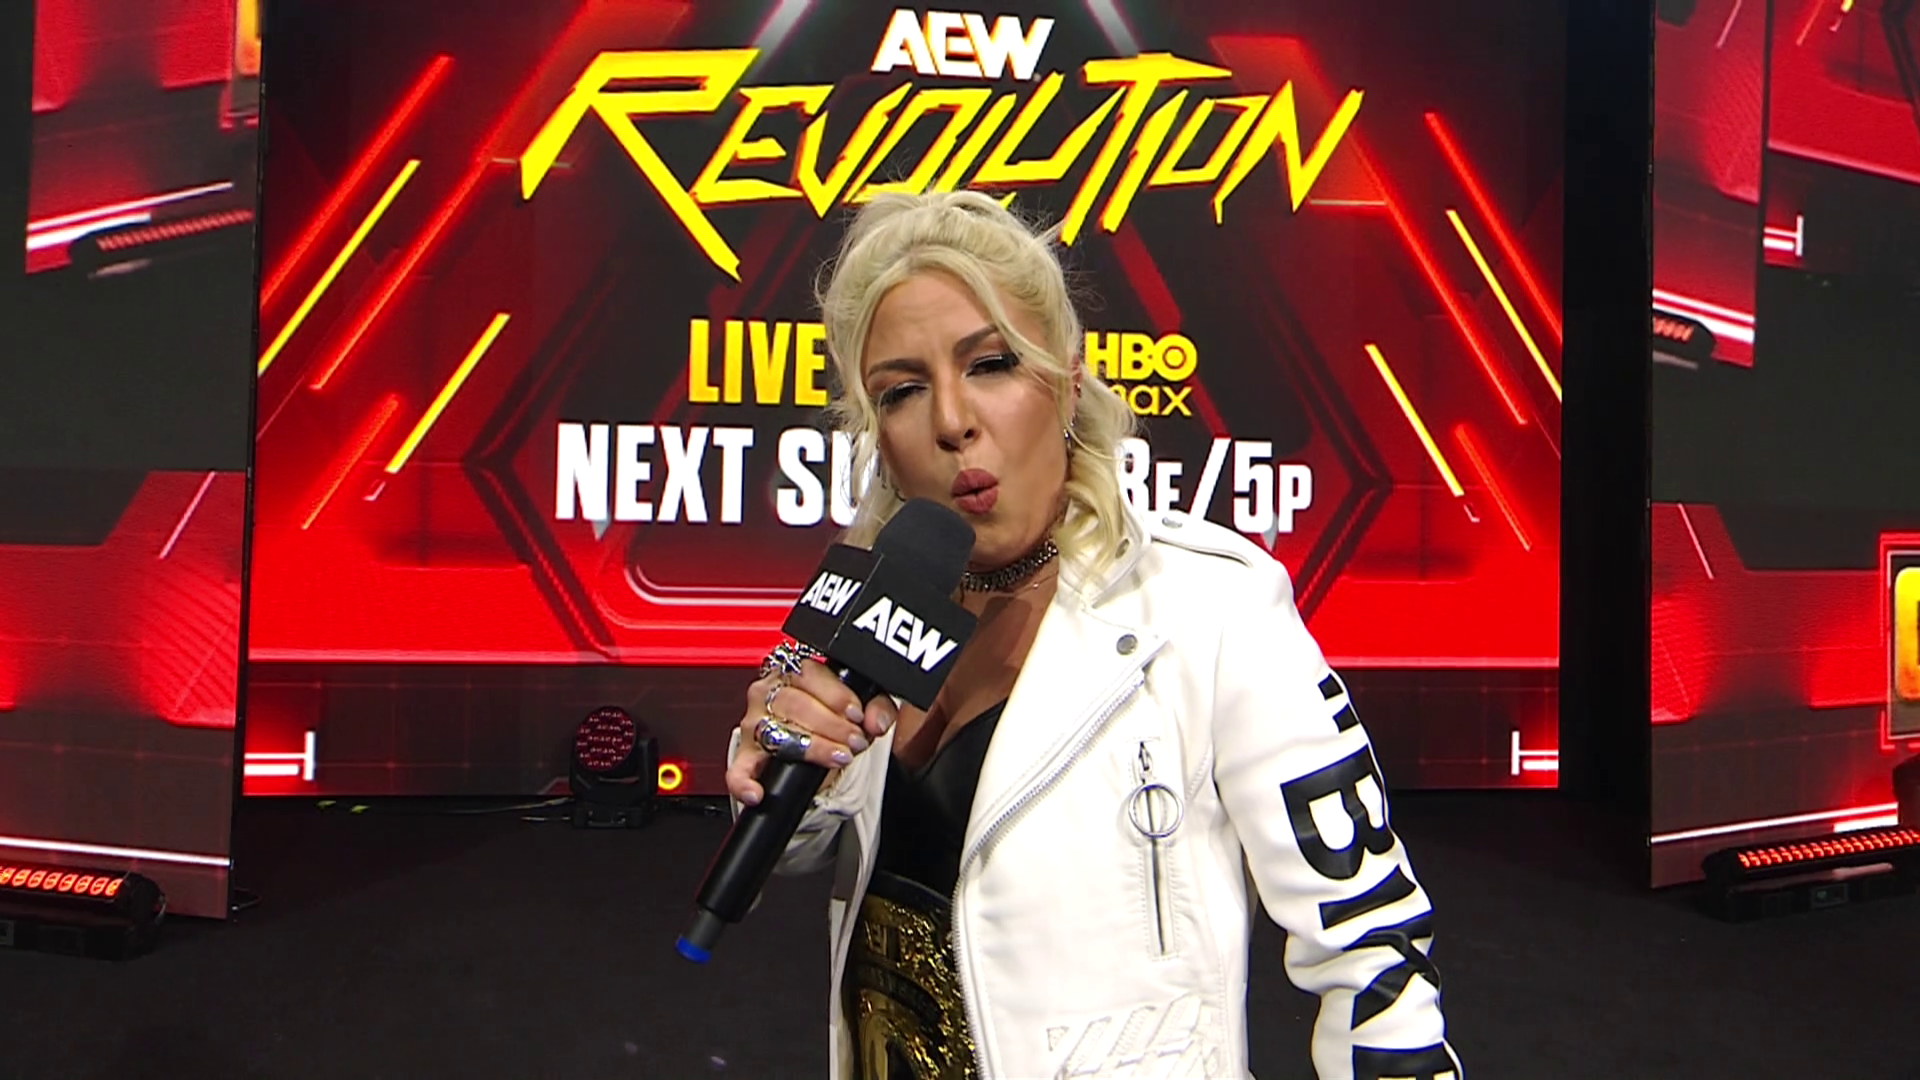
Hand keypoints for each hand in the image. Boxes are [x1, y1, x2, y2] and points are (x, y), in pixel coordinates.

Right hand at [725, 658, 897, 806]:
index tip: (857, 714)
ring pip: (776, 733)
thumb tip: (876, 720)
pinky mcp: (745, 756)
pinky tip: (759, 792)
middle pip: (794, 703)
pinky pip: (738, 771)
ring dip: (812, 748)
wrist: (820, 745)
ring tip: (837, 757)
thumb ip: (877, 706)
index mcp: (792, 671)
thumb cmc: (836, 717)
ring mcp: (754, 724)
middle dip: (831, 724)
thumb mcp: (862, 705)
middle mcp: (767, 692)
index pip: (809, 674)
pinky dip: (745, 783)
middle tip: (854, 740)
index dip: (836, 695)